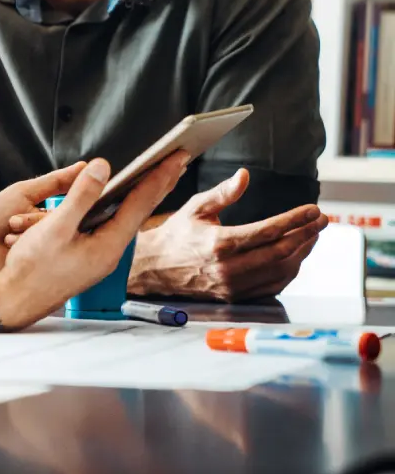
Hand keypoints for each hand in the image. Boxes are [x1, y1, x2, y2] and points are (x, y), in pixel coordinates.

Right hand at [0, 154, 188, 328]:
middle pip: (139, 210)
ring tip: (154, 175)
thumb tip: (102, 168)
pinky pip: (107, 225)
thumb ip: (80, 196)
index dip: (159, 176)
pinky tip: (113, 199)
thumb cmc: (32, 269)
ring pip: (123, 218)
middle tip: (179, 160)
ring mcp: (99, 256)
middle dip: (159, 183)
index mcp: (108, 245)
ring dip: (138, 194)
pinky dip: (115, 206)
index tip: (177, 156)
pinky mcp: (87, 256)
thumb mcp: (55, 227)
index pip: (141, 203)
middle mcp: (110, 252)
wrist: (15, 301)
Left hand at [0, 163, 86, 272]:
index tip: (66, 203)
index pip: (73, 209)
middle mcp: (51, 235)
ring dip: (29, 235)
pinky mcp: (37, 268)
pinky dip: (27, 250)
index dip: (72, 205)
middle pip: (64, 226)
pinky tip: (10, 246)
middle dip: (36, 222)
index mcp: (49, 216)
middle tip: (12, 221)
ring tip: (6, 233)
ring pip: (54, 242)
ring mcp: (44, 253)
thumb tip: (84, 167)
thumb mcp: (23, 193)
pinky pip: (45, 258)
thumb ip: (54, 182)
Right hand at [129, 170, 325, 300]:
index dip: (295, 219)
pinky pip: (273, 286)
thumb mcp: (194, 208)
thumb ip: (222, 193)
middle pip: (281, 252)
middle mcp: (228, 268)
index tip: (313, 210)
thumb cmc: (174, 236)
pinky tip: (294, 256)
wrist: (152, 269)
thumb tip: (244, 176)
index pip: (268, 230)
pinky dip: (289, 270)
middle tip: (320, 221)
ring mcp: (233, 286)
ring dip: (302, 252)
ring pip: (281, 271)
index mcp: (218, 243)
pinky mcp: (235, 297)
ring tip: (311, 236)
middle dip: (307, 234)